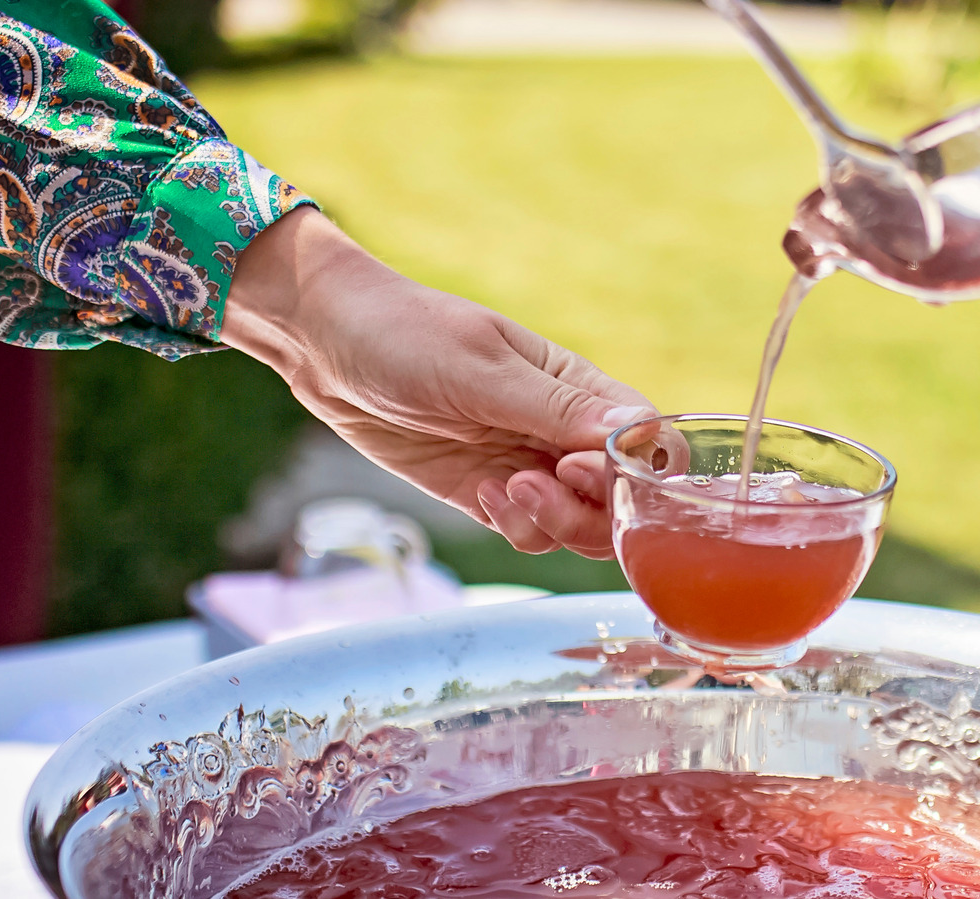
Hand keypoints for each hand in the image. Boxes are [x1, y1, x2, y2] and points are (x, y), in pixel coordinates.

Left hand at [222, 208, 654, 558]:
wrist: (329, 345)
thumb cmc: (407, 332)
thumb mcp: (480, 368)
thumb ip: (554, 407)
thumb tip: (632, 430)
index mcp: (581, 389)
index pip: (650, 442)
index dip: (629, 472)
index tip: (573, 467)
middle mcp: (564, 433)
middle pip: (621, 500)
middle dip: (588, 513)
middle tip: (530, 487)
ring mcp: (529, 467)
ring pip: (581, 528)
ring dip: (550, 524)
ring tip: (500, 490)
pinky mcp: (490, 496)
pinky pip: (531, 535)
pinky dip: (515, 528)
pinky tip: (478, 492)